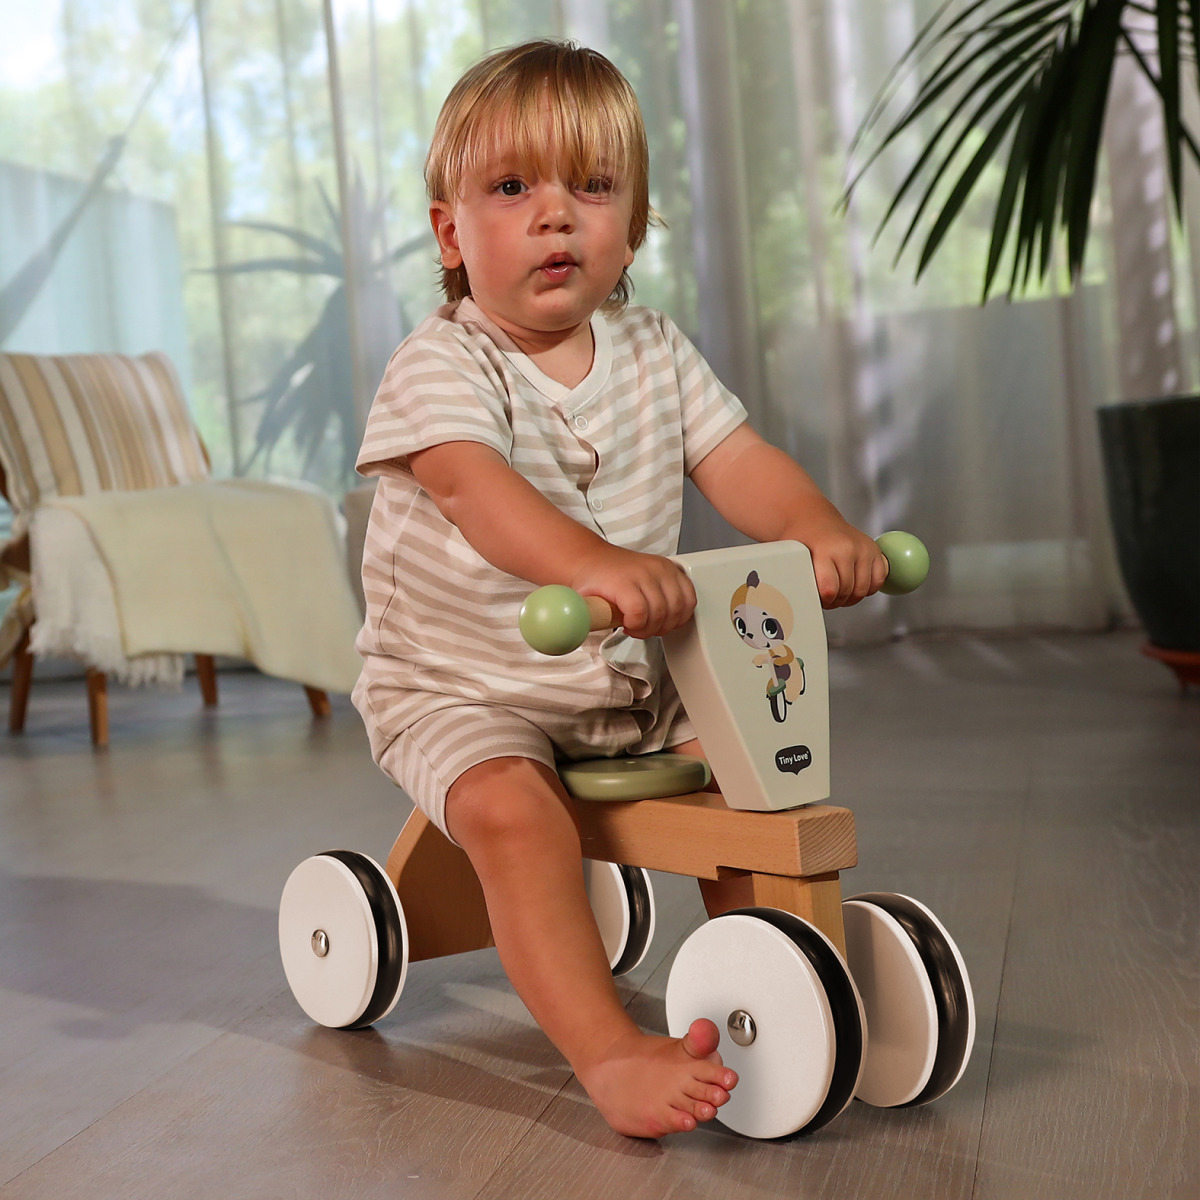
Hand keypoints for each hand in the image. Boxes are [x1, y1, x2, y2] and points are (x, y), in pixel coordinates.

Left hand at [570, 546, 695, 638]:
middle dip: (651, 629)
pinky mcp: (672, 569)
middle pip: (661, 611)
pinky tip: (668, 616)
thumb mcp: (581, 602)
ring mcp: (661, 569)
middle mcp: (645, 572)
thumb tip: (579, 634)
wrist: (594, 561)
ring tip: (653, 624)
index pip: (639, 611)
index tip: (627, 629)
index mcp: (622, 580)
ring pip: (679, 606)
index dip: (636, 628)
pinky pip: (690, 596)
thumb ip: (585, 619)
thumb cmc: (591, 582)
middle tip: (639, 630)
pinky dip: (683, 611)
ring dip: (668, 623)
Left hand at [805, 517, 888, 608]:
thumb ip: (796, 576)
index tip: (819, 599)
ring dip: (851, 598)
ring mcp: (863, 549)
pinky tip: (854, 586)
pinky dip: (867, 588)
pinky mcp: (875, 550)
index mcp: (825, 550)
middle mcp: (847, 548)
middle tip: (827, 599)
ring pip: (863, 590)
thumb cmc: (803, 539)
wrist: (815, 520)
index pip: (829, 589)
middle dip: (836, 601)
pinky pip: (878, 580)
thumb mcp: (794, 556)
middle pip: (847, 591)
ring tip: (839, 593)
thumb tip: (796, 598)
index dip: (824, 601)